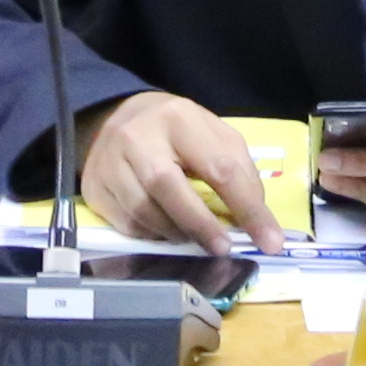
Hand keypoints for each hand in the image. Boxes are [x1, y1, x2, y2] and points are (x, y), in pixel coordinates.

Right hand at [77, 92, 284, 250]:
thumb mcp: (213, 135)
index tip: (270, 241)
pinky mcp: (95, 188)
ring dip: (177, 233)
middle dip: (202, 224)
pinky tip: (167, 230)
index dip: (248, 209)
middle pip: (168, 186)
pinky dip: (153, 235)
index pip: (219, 167)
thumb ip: (238, 171)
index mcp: (179, 118)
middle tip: (224, 248)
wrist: (115, 117)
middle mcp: (138, 137)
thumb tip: (256, 220)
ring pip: (144, 211)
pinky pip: (127, 224)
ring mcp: (110, 163)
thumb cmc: (175, 131)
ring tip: (196, 238)